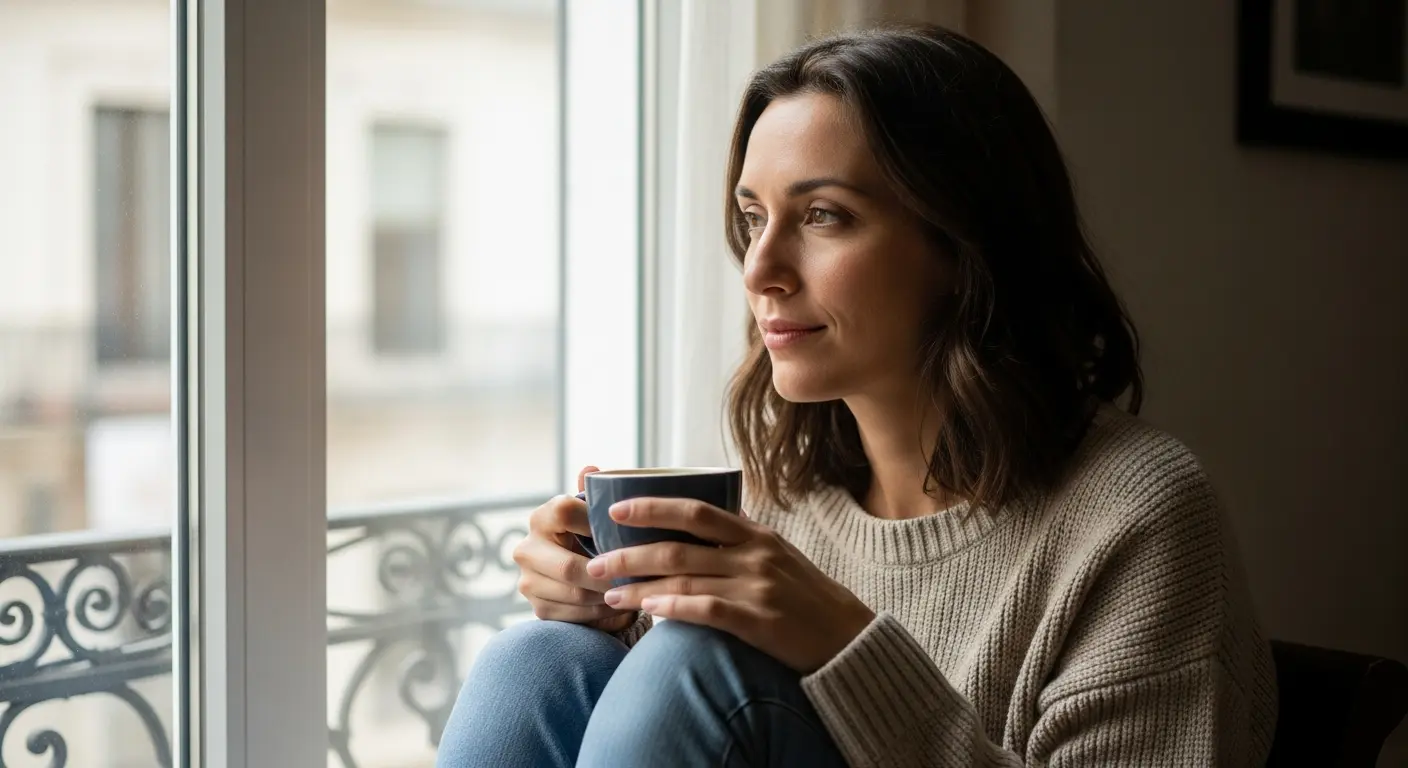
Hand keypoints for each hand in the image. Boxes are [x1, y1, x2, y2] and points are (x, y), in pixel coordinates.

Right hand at [511, 465, 636, 633]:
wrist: (578, 575)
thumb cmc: (592, 537)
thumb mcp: (595, 515)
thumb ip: (592, 494)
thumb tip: (590, 470)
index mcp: (541, 517)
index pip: (564, 511)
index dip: (596, 521)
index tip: (624, 529)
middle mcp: (526, 549)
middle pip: (569, 566)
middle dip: (607, 572)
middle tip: (638, 574)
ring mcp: (528, 581)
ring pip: (575, 593)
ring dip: (609, 595)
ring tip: (636, 591)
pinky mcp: (539, 609)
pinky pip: (575, 615)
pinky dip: (603, 613)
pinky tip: (622, 606)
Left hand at [586, 497, 875, 672]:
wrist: (848, 637)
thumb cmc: (805, 598)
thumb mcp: (776, 556)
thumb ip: (737, 543)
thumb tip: (688, 534)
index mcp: (755, 533)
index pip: (694, 510)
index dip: (652, 507)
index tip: (615, 510)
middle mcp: (754, 554)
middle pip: (677, 547)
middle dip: (629, 554)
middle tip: (595, 562)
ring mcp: (757, 587)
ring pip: (683, 579)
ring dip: (639, 588)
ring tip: (609, 595)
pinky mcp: (759, 621)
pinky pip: (706, 610)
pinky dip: (673, 610)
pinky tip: (648, 614)